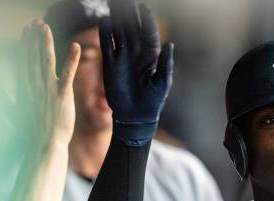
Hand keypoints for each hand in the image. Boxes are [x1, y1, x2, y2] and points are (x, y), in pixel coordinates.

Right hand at [16, 20, 80, 146]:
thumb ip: (8, 96)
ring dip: (46, 42)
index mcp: (25, 88)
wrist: (46, 144)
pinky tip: (76, 46)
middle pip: (33, 57)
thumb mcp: (16, 111)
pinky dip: (71, 59)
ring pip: (46, 60)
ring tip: (46, 27)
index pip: (25, 61)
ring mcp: (48, 89)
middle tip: (37, 23)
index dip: (26, 45)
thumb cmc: (33, 132)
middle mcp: (35, 85)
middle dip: (34, 39)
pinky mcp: (63, 95)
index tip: (26, 31)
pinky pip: (68, 73)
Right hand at [99, 0, 173, 145]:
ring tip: (112, 3)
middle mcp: (136, 53)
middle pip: (132, 27)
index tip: (143, 6)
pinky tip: (103, 21)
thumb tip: (170, 44)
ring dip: (116, 18)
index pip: (148, 32)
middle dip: (129, 13)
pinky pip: (106, 44)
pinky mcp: (110, 63)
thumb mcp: (163, 82)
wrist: (135, 116)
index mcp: (151, 55)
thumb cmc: (153, 101)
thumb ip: (166, 63)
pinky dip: (104, 33)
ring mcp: (122, 56)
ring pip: (119, 32)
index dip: (146, 19)